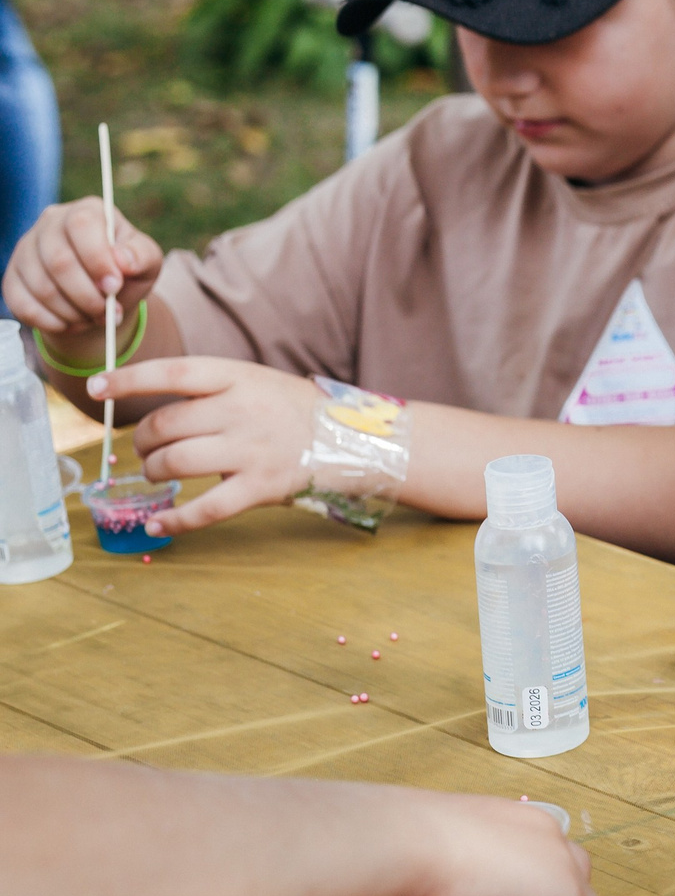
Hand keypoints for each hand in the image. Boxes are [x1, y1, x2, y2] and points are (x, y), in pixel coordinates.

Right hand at [5, 198, 162, 355]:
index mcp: (87, 211)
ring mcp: (26, 250)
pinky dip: (50, 321)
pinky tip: (70, 323)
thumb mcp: (147, 261)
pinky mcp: (12, 278)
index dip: (97, 259)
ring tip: (93, 317)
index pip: (82, 224)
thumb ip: (141, 256)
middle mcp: (50, 223)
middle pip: (59, 261)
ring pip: (42, 287)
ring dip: (72, 312)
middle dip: (87, 295)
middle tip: (106, 311)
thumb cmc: (127, 271)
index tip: (114, 286)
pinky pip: (23, 305)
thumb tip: (123, 260)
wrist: (102, 294)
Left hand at [98, 358, 321, 531]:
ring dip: (153, 471)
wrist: (356, 440)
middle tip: (144, 448)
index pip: (175, 372)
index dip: (130, 379)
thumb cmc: (297, 411)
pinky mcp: (261, 487)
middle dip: (142, 440)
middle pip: (166, 424)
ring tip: (155, 473)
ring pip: (176, 463)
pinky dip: (175, 519)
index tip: (97, 387)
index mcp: (241, 378)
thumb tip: (154, 413)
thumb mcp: (259, 383)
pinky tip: (157, 523)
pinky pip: (206, 508)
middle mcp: (244, 411)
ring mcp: (253, 450)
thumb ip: (213, 391)